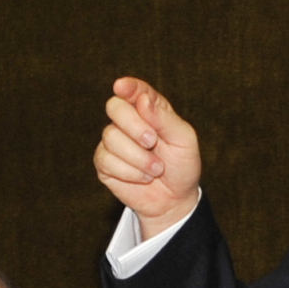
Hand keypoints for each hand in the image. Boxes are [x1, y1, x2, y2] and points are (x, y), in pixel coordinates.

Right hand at [97, 78, 202, 236]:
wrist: (174, 200)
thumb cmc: (182, 166)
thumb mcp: (183, 140)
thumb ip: (164, 119)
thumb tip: (141, 100)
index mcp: (149, 109)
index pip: (134, 90)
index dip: (128, 86)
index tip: (122, 86)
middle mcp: (128, 122)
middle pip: (114, 107)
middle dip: (133, 125)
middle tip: (152, 142)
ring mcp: (113, 142)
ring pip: (110, 136)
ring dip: (138, 157)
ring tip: (156, 169)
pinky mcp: (104, 163)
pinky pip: (106, 159)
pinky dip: (129, 172)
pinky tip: (143, 177)